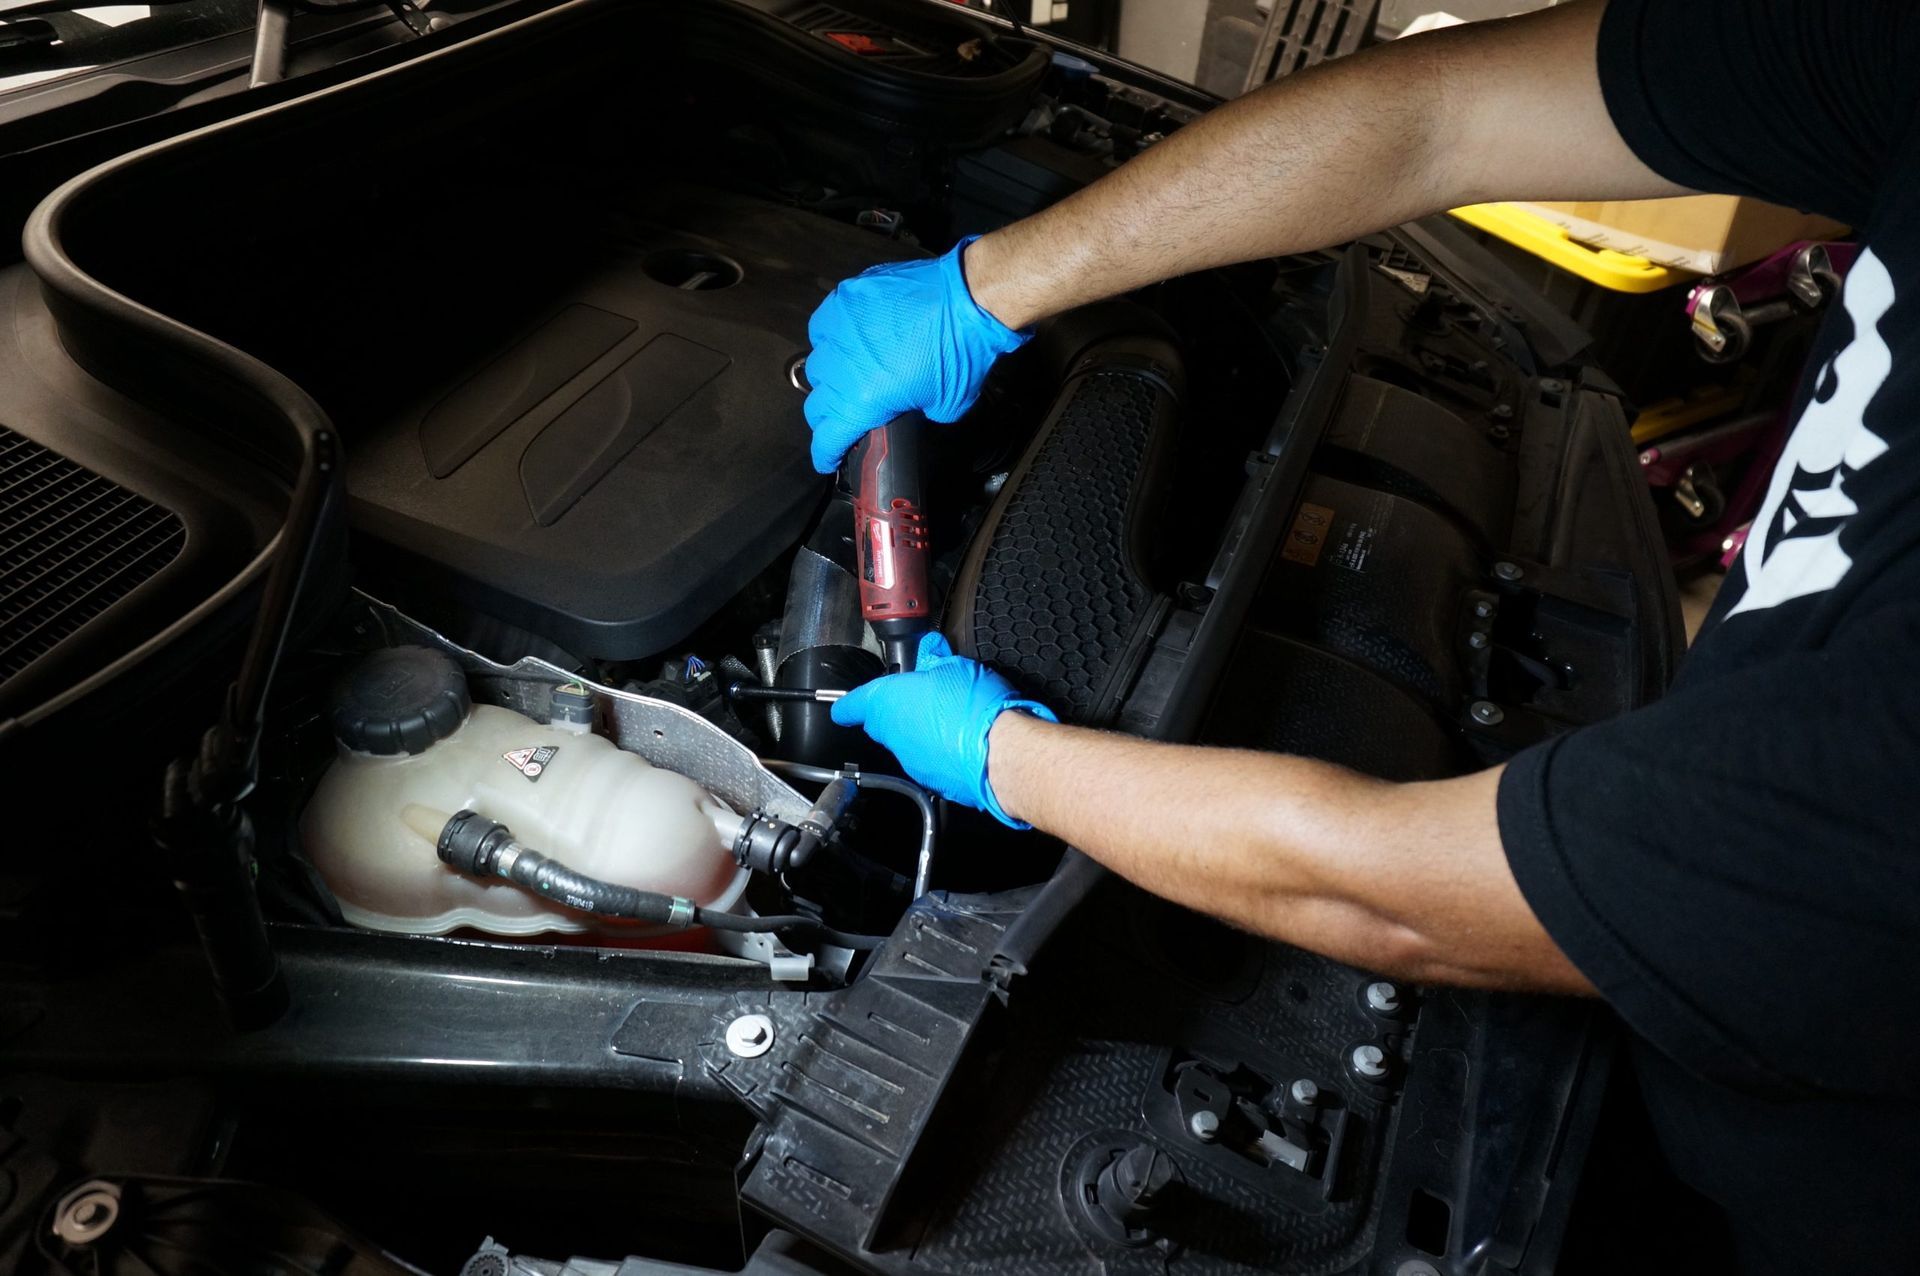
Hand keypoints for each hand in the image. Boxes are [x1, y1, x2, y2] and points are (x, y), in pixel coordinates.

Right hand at [804, 236, 1030, 473]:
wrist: (967, 299)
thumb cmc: (959, 354)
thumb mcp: (945, 406)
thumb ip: (916, 415)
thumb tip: (909, 409)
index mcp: (861, 401)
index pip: (827, 438)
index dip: (825, 454)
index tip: (827, 460)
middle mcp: (840, 368)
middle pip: (816, 403)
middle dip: (828, 416)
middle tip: (844, 416)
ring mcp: (838, 329)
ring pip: (817, 363)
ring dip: (829, 375)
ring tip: (849, 374)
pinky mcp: (844, 298)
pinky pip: (824, 326)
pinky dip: (831, 338)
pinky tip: (849, 340)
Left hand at [831, 632, 1057, 827]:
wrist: (999, 754)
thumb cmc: (973, 707)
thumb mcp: (956, 667)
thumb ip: (936, 660)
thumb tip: (931, 652)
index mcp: (887, 703)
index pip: (852, 705)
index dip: (847, 705)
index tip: (843, 707)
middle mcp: (893, 735)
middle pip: (882, 723)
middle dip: (895, 711)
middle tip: (921, 697)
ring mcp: (911, 762)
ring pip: (907, 743)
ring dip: (921, 731)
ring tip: (951, 718)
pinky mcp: (932, 781)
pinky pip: (929, 761)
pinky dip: (939, 751)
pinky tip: (961, 740)